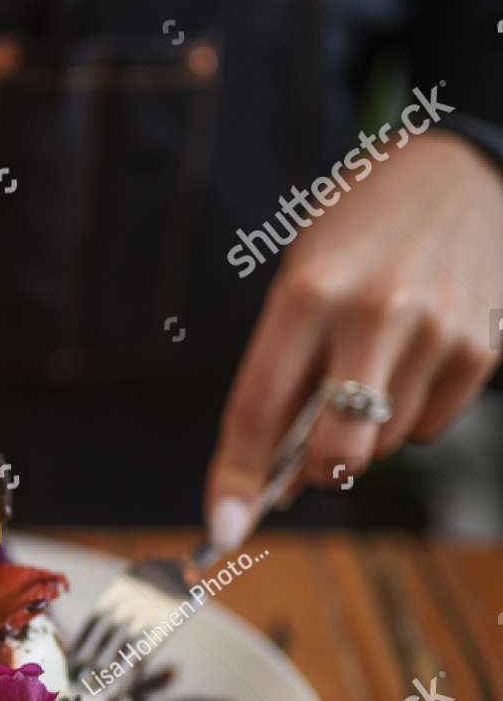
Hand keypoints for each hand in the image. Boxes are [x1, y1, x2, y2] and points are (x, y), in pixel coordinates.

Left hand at [206, 129, 502, 545]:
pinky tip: (411, 359)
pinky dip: (411, 414)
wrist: (460, 174)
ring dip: (365, 433)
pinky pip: (430, 426)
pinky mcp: (480, 348)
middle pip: (336, 451)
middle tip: (306, 461)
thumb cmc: (362, 230)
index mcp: (307, 293)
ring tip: (370, 366)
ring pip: (384, 445)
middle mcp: (372, 314)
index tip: (224, 526)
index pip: (258, 409)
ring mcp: (435, 333)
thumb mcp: (302, 278)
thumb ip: (284, 370)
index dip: (237, 478)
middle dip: (315, 472)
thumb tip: (271, 471)